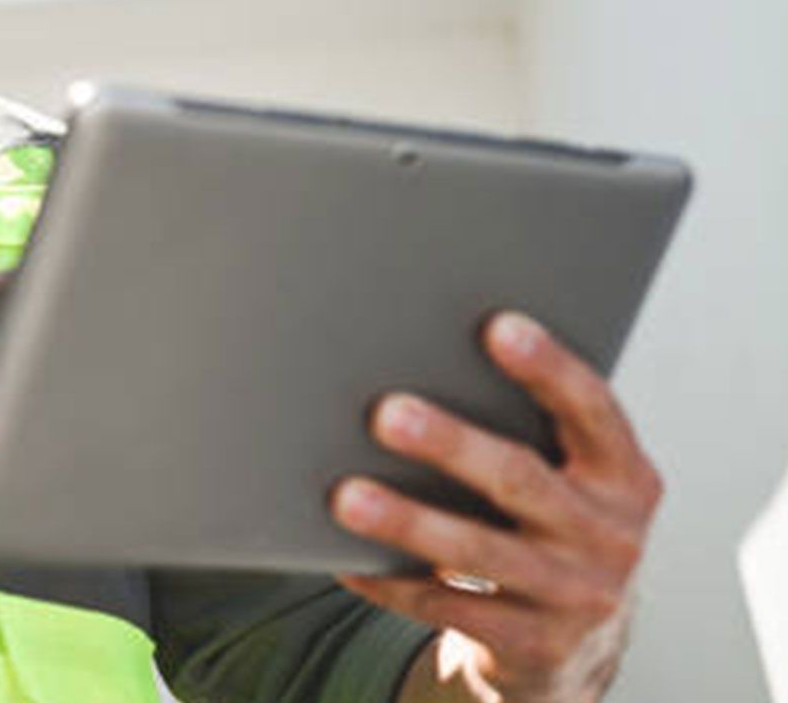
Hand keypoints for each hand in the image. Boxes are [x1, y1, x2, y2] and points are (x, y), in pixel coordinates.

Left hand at [331, 312, 663, 702]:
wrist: (578, 645)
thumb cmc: (552, 526)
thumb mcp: (571, 481)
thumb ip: (531, 431)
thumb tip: (421, 360)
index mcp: (626, 477)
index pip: (592, 410)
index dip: (548, 367)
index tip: (496, 325)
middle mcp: (612, 535)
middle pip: (521, 480)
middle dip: (451, 445)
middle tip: (386, 413)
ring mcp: (577, 595)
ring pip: (478, 550)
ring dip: (407, 521)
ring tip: (345, 496)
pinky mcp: (536, 645)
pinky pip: (447, 606)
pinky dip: (391, 580)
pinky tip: (345, 557)